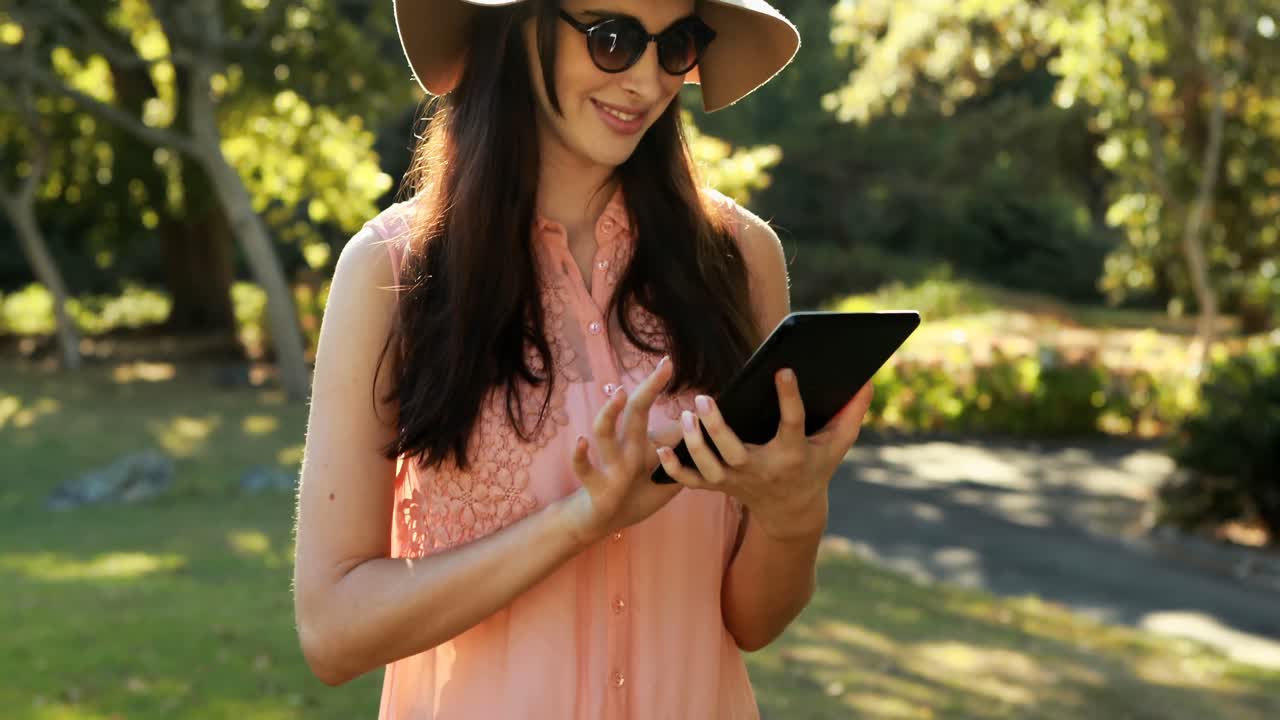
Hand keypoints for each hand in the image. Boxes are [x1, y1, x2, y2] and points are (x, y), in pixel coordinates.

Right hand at [560, 356, 683, 545]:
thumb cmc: (637, 494)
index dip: (660, 388)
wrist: (604, 521)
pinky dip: (580, 456)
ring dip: (610, 413)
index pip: (655, 411)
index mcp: (643, 443)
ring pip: (605, 433)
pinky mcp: (597, 485)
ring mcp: (610, 463)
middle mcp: (626, 447)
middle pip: (635, 411)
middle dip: (648, 388)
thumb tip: (707, 437)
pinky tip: (580, 442)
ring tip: (620, 394)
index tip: (668, 362)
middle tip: (664, 366)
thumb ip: (685, 458)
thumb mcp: (667, 476)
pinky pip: (584, 469)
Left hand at [655, 368, 874, 540]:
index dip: (789, 397)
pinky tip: (660, 448)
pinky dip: (675, 469)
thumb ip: (852, 414)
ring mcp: (737, 481)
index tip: (782, 370)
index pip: (792, 424)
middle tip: (704, 399)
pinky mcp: (719, 487)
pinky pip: (693, 481)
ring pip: (710, 466)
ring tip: (685, 415)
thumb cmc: (815, 468)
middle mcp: (761, 470)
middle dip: (718, 428)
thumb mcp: (837, 445)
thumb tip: (867, 380)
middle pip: (736, 452)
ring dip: (695, 443)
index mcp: (792, 455)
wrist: (792, 512)